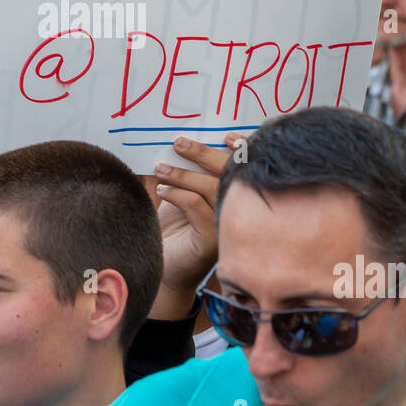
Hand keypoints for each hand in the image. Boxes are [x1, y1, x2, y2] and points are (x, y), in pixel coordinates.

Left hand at [143, 132, 243, 317]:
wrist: (162, 268)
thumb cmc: (174, 229)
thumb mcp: (182, 194)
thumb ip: (191, 173)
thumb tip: (181, 142)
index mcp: (234, 197)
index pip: (244, 169)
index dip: (243, 150)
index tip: (227, 137)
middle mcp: (237, 211)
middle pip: (229, 174)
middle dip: (206, 154)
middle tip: (179, 143)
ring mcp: (226, 226)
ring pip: (211, 188)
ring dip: (184, 175)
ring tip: (161, 169)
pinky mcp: (211, 240)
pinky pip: (198, 207)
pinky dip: (179, 194)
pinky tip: (162, 191)